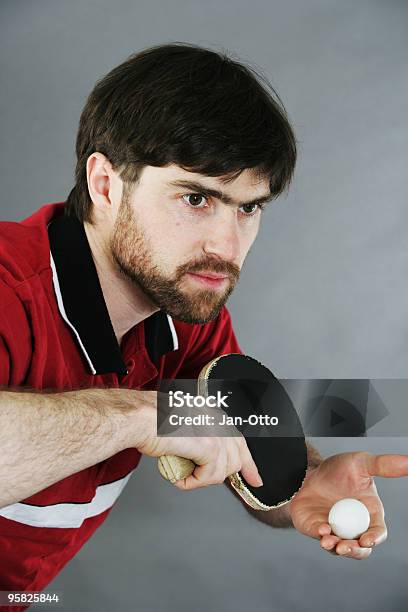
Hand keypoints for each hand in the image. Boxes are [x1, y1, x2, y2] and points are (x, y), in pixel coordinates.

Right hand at [134, 391, 262, 489]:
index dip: (247, 463)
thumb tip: (200, 456)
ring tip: (180, 471)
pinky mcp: (209, 447)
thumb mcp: (181, 425)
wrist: (142, 417)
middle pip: (235, 459)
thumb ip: (195, 437)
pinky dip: (190, 482)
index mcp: (213, 413)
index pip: (238, 441)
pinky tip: (178, 476)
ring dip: (199, 478)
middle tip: (204, 481)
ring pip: (221, 472)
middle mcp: (219, 421)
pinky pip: (208, 477)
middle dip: (224, 475)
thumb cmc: (151, 419)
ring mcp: (216, 434)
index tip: (255, 479)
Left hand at [289, 451, 407, 559]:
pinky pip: (321, 539)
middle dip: (354, 551)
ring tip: (329, 542)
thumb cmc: (338, 468)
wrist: (308, 469)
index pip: (378, 532)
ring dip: (337, 548)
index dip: (375, 538)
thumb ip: (384, 465)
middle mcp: (354, 526)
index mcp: (369, 514)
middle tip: (344, 547)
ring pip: (341, 549)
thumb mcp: (361, 463)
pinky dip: (322, 537)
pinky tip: (322, 530)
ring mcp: (336, 530)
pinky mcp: (317, 530)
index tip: (367, 540)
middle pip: (361, 548)